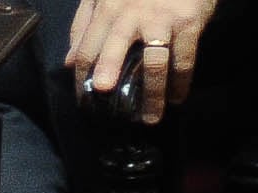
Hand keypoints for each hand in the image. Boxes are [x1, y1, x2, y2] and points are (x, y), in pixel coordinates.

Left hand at [66, 0, 215, 123]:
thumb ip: (84, 24)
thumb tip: (68, 61)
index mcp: (106, 10)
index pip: (85, 48)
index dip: (80, 76)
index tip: (82, 100)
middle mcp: (130, 15)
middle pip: (114, 47)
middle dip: (108, 70)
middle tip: (104, 93)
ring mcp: (161, 19)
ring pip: (153, 61)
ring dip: (152, 93)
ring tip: (150, 117)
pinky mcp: (189, 22)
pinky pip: (184, 57)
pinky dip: (181, 81)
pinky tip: (178, 97)